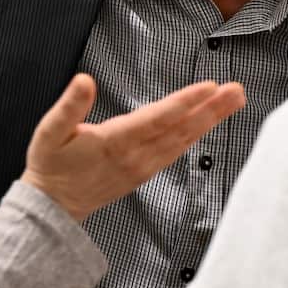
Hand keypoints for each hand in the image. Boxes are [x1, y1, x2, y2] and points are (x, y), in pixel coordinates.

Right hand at [21, 74, 246, 221]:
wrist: (53, 207)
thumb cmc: (50, 165)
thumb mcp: (49, 132)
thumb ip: (69, 106)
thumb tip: (85, 80)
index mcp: (114, 143)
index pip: (157, 119)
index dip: (185, 102)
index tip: (210, 86)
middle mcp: (135, 156)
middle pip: (180, 129)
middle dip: (211, 108)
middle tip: (238, 90)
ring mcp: (143, 166)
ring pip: (183, 140)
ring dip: (210, 119)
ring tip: (234, 99)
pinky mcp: (144, 172)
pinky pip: (176, 150)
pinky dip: (196, 134)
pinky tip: (209, 121)